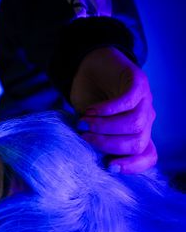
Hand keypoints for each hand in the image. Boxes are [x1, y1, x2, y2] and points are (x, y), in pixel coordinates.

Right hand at [70, 47, 156, 173]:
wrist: (90, 65)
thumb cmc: (89, 98)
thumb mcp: (89, 125)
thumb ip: (93, 139)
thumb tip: (86, 157)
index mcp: (138, 133)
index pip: (148, 156)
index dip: (133, 166)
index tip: (109, 167)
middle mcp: (146, 119)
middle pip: (138, 143)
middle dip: (110, 145)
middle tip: (85, 138)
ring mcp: (144, 100)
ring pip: (135, 124)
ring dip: (106, 127)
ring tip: (83, 123)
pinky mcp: (138, 82)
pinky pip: (129, 101)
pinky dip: (109, 109)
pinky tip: (91, 110)